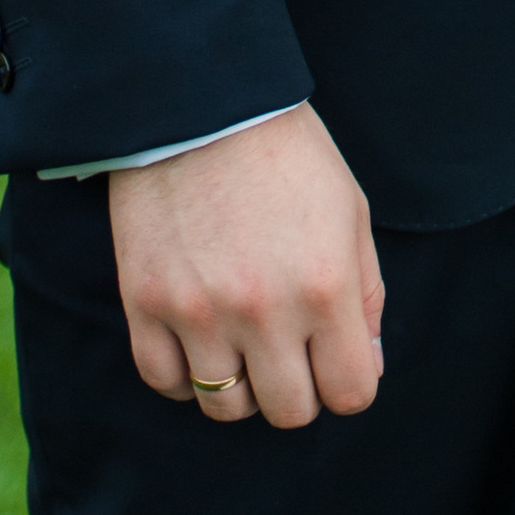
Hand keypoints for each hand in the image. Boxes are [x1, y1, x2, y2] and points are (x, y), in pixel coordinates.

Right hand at [108, 103, 384, 430]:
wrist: (202, 102)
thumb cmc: (287, 153)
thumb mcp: (350, 212)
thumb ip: (366, 293)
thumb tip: (368, 363)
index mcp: (326, 286)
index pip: (350, 392)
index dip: (348, 382)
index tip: (335, 359)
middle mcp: (265, 311)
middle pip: (289, 412)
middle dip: (298, 387)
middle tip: (290, 349)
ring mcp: (200, 313)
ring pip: (226, 407)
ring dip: (241, 384)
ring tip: (242, 340)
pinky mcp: (146, 304)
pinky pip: (166, 383)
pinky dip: (185, 374)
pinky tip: (198, 337)